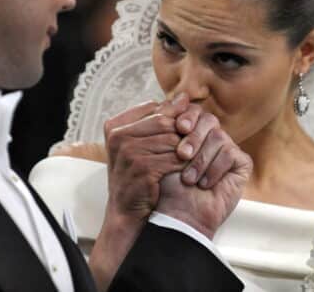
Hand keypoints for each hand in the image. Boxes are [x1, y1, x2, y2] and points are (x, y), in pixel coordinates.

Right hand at [90, 94, 201, 289]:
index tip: (186, 124)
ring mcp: (129, 152)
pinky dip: (188, 162)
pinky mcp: (144, 168)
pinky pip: (176, 158)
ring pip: (173, 139)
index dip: (174, 115)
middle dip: (183, 131)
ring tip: (197, 153)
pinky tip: (193, 167)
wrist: (127, 214)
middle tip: (198, 138)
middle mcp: (119, 136)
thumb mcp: (138, 145)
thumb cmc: (135, 177)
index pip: (153, 109)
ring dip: (188, 147)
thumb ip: (156, 122)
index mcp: (115, 126)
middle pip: (165, 122)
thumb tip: (183, 98)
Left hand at [156, 113, 252, 239]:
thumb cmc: (168, 186)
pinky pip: (232, 153)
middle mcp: (211, 138)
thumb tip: (178, 97)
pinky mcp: (242, 164)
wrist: (179, 213)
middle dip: (194, 137)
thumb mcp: (163, 152)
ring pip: (219, 137)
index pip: (195, 111)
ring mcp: (227, 150)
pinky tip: (205, 184)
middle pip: (209, 120)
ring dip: (201, 159)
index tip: (179, 128)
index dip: (188, 116)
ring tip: (189, 179)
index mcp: (193, 131)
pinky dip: (215, 169)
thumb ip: (169, 124)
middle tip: (182, 154)